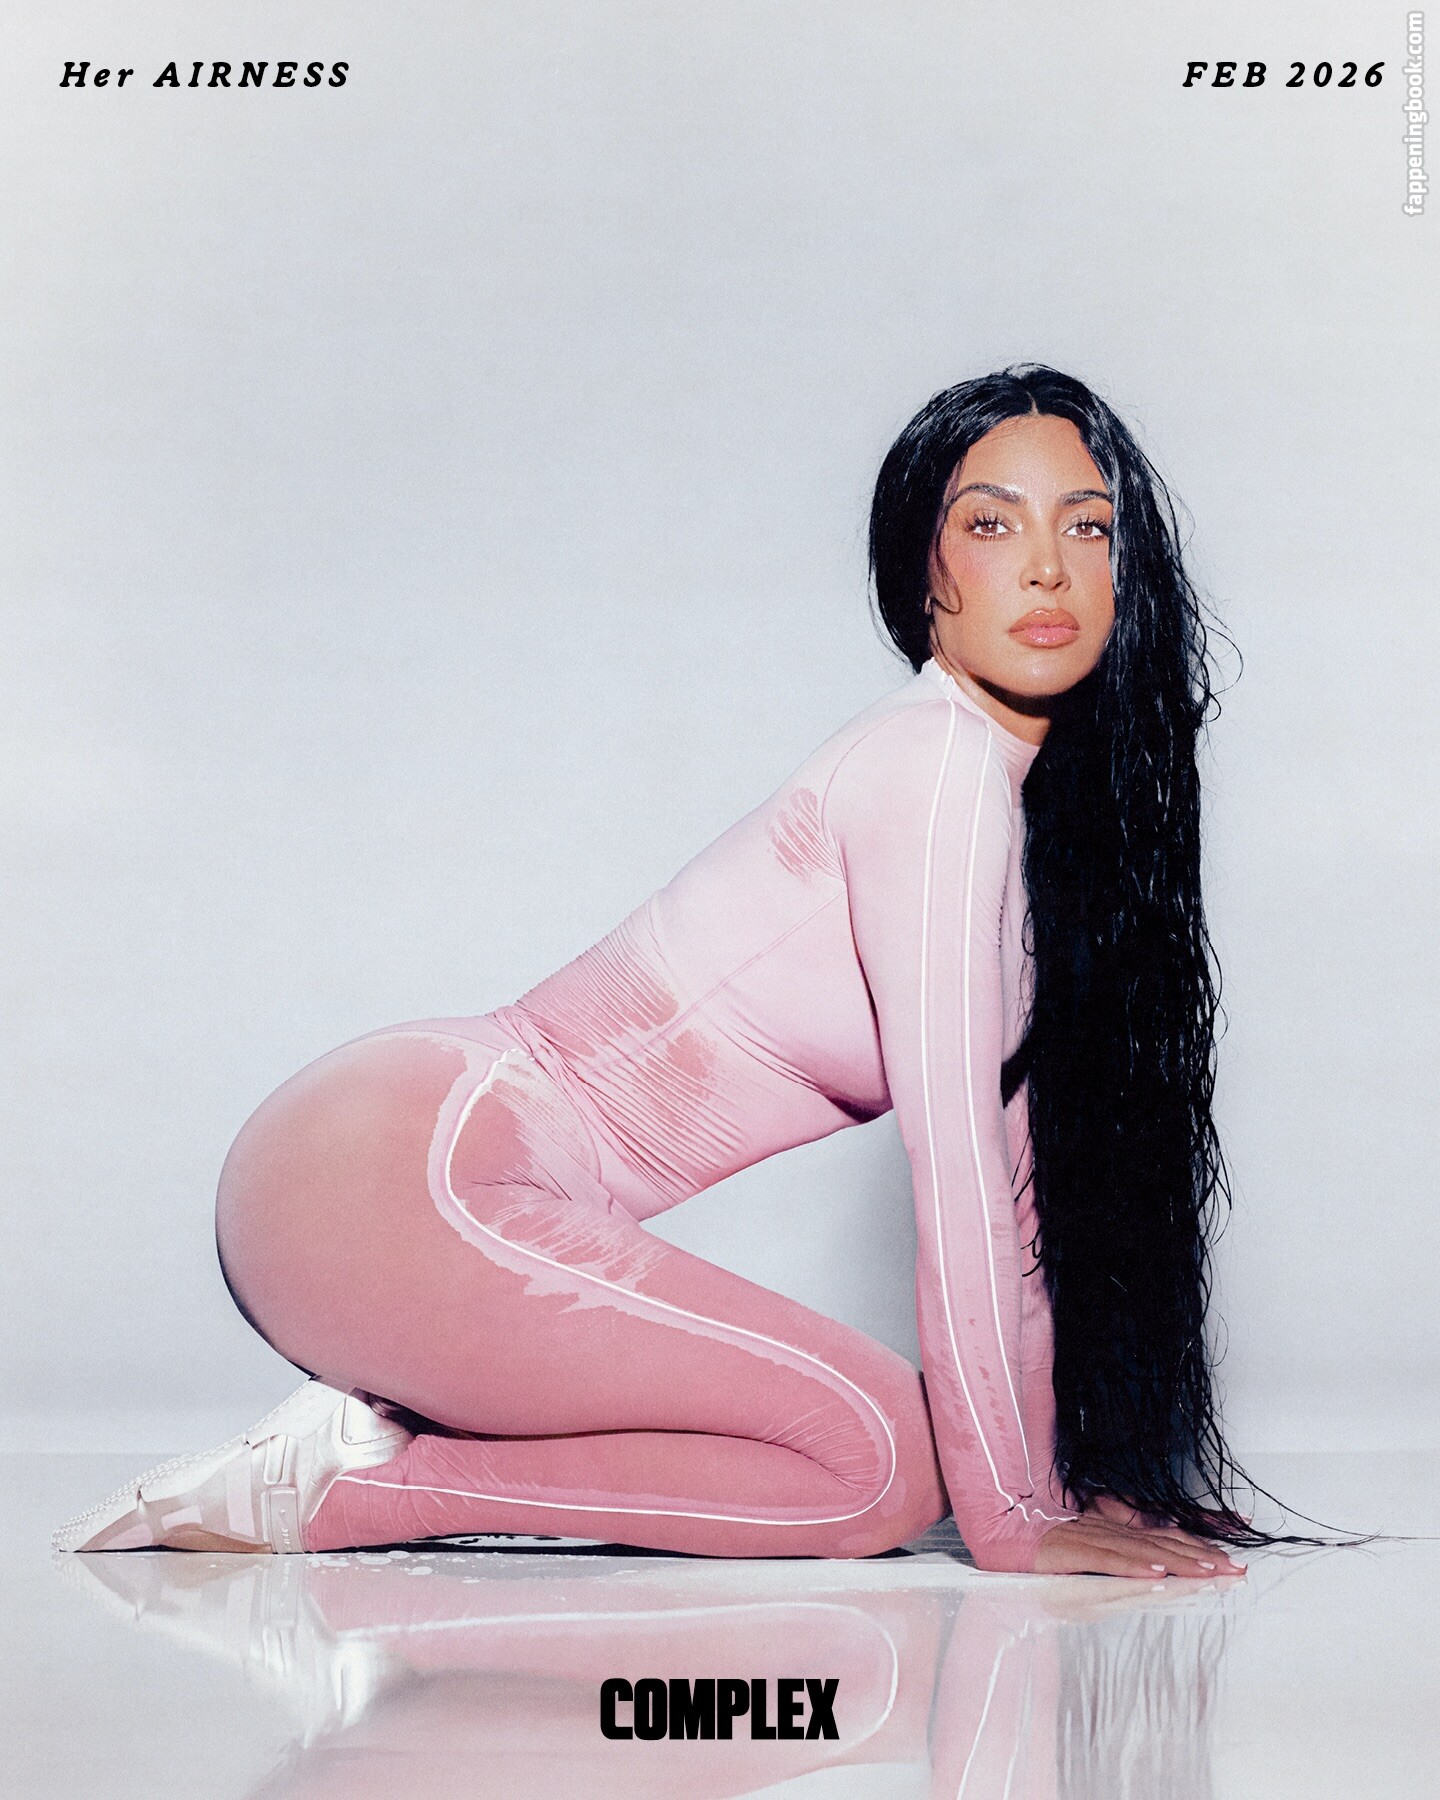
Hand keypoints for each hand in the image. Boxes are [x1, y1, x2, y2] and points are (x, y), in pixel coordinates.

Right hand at [1032, 1493, 1246, 1578]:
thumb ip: (1117, 1559)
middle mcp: (1106, 1527)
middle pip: (1162, 1542)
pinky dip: (1132, 1567)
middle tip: (1237, 1570)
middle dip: (1203, 1557)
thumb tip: (1157, 1572)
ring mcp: (1087, 1535)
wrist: (995, 1531)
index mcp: (1114, 1526)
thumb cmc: (1040, 1547)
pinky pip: (1105, 1559)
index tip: (1233, 1551)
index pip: (1165, 1534)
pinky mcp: (1067, 1548)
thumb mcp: (1085, 1550)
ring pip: (1141, 1550)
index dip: (1200, 1540)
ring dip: (1179, 1563)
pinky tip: (1156, 1576)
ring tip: (1210, 1573)